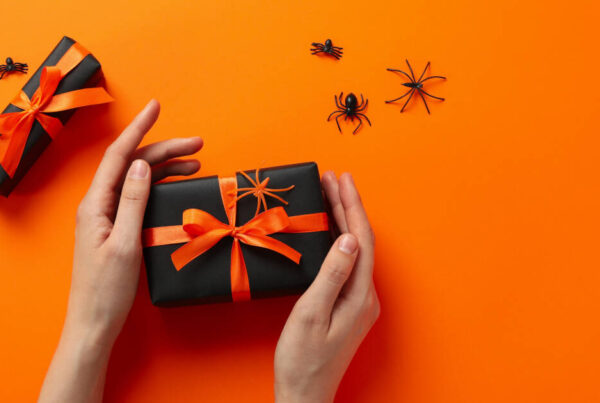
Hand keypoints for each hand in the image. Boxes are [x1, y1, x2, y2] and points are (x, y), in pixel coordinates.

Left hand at [38, 100, 202, 402]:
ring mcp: (104, 218)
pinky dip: (156, 187)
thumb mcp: (124, 244)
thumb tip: (139, 164)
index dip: (139, 129)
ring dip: (163, 168)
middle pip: (130, 165)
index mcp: (95, 204)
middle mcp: (97, 205)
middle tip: (197, 144)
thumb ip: (133, 202)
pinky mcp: (113, 230)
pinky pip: (136, 198)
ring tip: (194, 162)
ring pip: (134, 180)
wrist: (93, 325)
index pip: (118, 155)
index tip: (155, 106)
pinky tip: (174, 186)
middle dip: (163, 149)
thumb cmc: (106, 291)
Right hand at [274, 172, 379, 402]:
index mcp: (360, 295)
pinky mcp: (349, 307)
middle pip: (360, 240)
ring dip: (343, 220)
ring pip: (354, 249)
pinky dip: (339, 239)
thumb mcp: (311, 314)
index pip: (360, 238)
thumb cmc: (303, 359)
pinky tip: (329, 230)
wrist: (305, 394)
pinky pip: (348, 263)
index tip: (341, 179)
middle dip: (347, 206)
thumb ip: (332, 275)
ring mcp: (359, 302)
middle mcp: (366, 296)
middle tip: (332, 177)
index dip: (351, 205)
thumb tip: (347, 238)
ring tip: (330, 194)